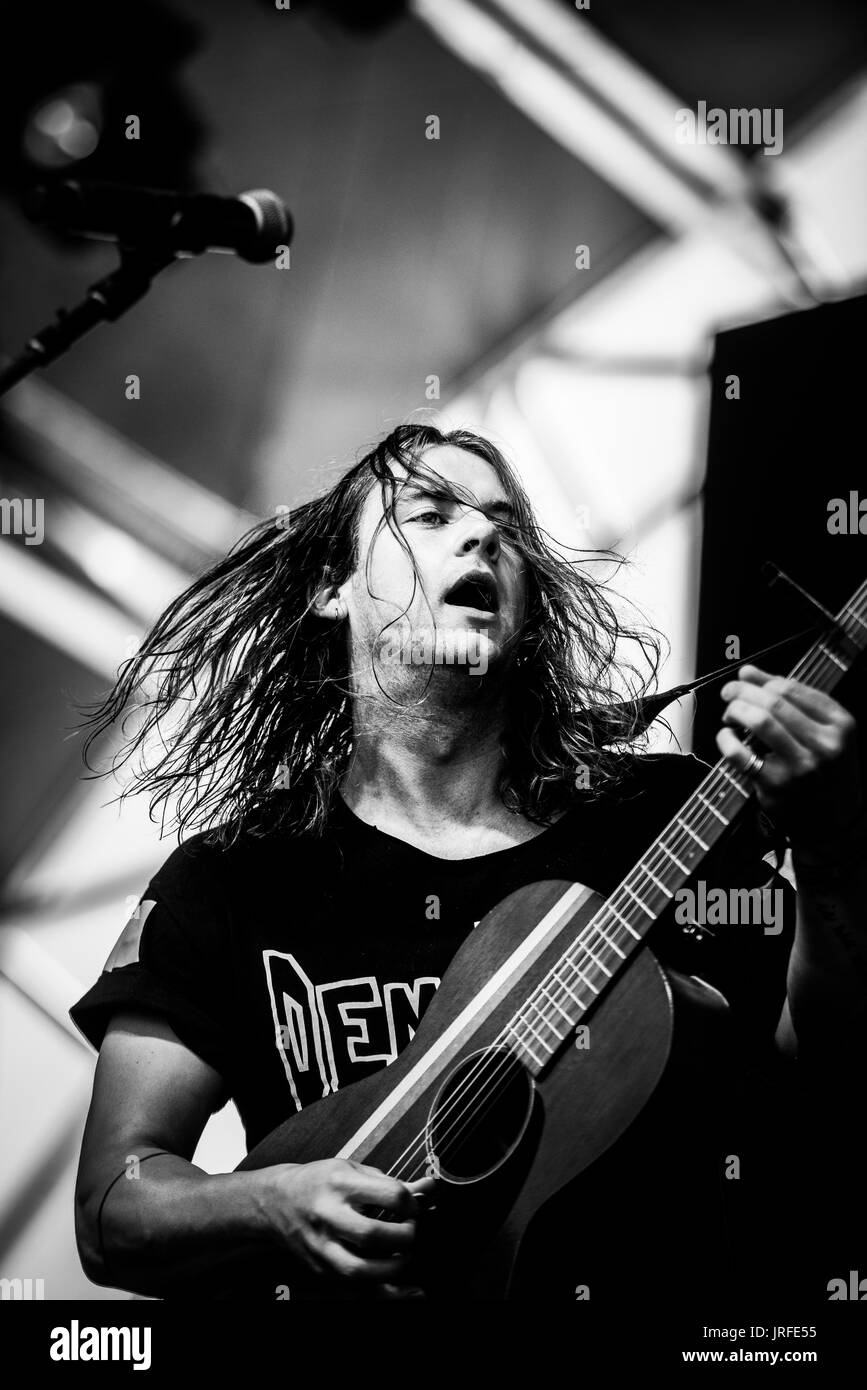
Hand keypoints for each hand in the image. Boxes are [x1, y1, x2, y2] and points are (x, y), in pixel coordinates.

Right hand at [265, 1157, 435, 1290]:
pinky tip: (408, 1292)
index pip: (389, 1196)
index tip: (413, 1207)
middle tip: (410, 1231)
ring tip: (403, 1255)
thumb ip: (390, 1183)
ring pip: (360, 1271)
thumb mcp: (352, 1170)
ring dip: (394, 1267)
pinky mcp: (321, 1269)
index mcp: (339, 1184)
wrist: (276, 1201)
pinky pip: (355, 1291)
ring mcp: (322, 1247)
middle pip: (374, 1235)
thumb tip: (428, 1189)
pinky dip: (386, 1295)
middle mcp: (328, 1216)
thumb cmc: (319, 1182)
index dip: (411, 1203)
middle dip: (405, 1237)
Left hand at [717, 664, 861, 852]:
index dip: (760, 680)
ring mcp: (802, 765)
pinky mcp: (778, 784)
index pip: (792, 688)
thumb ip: (791, 700)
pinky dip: (726, 740)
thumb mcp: (824, 732)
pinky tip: (726, 737)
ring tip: (729, 715)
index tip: (743, 679)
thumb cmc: (825, 770)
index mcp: (840, 724)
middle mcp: (825, 743)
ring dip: (735, 711)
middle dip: (742, 691)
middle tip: (728, 693)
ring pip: (760, 721)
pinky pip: (741, 753)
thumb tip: (748, 672)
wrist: (835, 819)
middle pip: (774, 701)